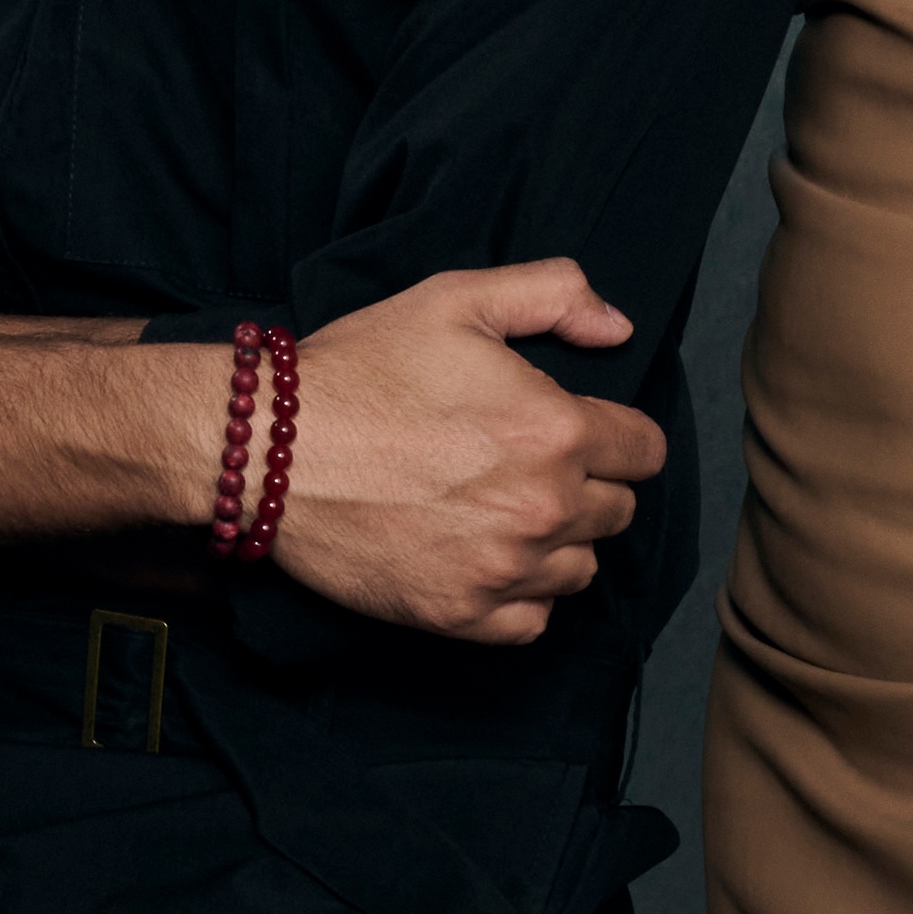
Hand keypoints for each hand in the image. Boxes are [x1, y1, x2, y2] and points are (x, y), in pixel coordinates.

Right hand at [265, 262, 664, 644]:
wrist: (267, 449)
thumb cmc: (358, 370)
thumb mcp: (453, 299)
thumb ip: (553, 294)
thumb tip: (618, 330)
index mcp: (557, 430)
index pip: (645, 451)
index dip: (614, 435)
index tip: (574, 430)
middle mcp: (544, 507)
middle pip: (617, 511)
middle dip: (583, 485)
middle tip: (520, 465)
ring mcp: (504, 568)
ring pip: (581, 568)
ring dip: (556, 542)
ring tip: (500, 511)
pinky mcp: (461, 615)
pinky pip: (535, 619)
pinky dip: (521, 594)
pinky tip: (485, 557)